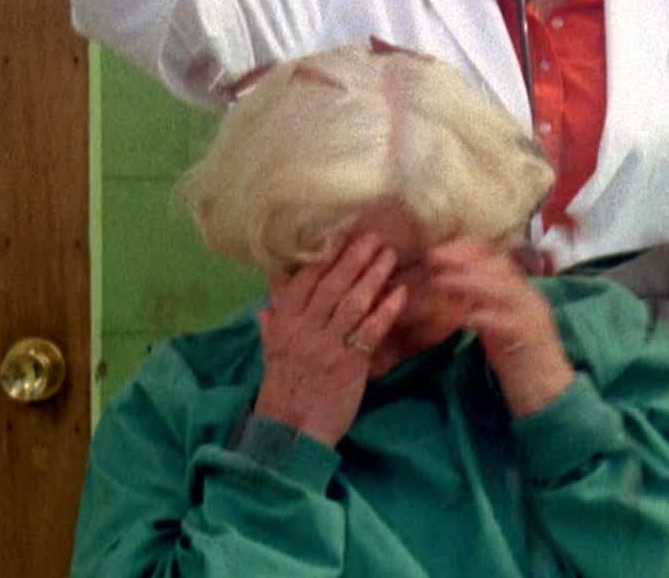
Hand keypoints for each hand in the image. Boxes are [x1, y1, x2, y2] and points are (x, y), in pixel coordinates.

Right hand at [251, 234, 405, 446]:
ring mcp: (327, 345)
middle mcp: (304, 329)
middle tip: (374, 237)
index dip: (325, 257)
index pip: (304, 281)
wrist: (289, 431)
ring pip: (352, 303)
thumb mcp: (270, 351)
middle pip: (332, 285)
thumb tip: (268, 298)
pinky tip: (399, 294)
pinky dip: (386, 310)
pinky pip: (370, 331)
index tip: (343, 236)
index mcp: (284, 323)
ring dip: (373, 276)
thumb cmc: (283, 389)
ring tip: (389, 256)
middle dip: (354, 258)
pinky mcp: (349, 363)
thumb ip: (272, 322)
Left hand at [426, 242, 574, 416]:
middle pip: (499, 266)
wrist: (550, 397)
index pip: (496, 258)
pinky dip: (483, 316)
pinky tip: (463, 317)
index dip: (465, 251)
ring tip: (440, 281)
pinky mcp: (530, 340)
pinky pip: (507, 322)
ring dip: (468, 281)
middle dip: (462, 259)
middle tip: (433, 258)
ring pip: (503, 288)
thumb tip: (451, 287)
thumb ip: (481, 305)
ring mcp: (532, 317)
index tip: (437, 252)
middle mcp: (529, 299)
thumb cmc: (520, 364)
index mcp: (522, 293)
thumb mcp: (498, 327)